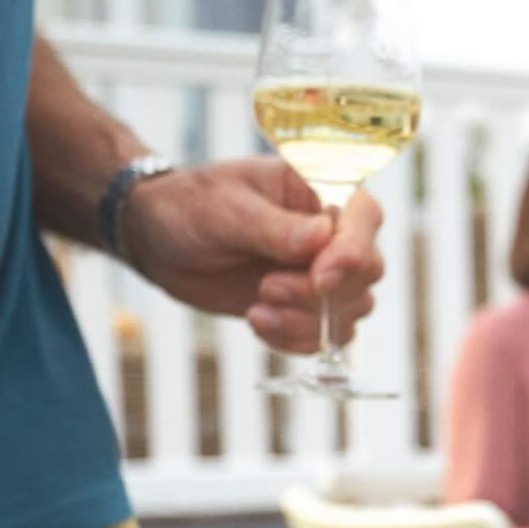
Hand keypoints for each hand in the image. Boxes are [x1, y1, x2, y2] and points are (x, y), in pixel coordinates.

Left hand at [121, 159, 384, 355]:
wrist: (161, 242)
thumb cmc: (191, 207)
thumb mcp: (225, 209)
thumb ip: (274, 228)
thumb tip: (321, 237)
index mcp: (319, 188)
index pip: (364, 217)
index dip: (353, 251)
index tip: (320, 277)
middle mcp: (331, 231)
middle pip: (367, 272)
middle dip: (321, 294)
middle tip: (266, 289)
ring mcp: (322, 272)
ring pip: (349, 311)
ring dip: (304, 321)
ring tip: (256, 309)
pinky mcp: (305, 307)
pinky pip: (324, 337)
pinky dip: (293, 339)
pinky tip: (258, 321)